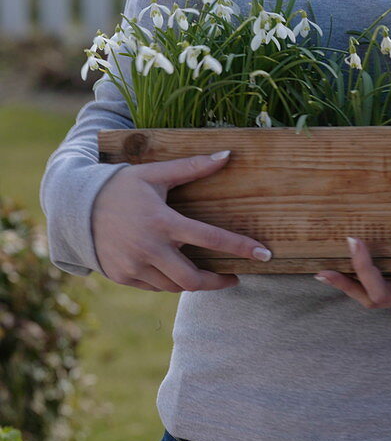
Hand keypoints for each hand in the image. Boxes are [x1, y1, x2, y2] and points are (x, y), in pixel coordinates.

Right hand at [91, 151, 272, 292]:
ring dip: (195, 282)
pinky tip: (178, 269)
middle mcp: (149, 249)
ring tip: (209, 273)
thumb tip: (228, 154)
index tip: (264, 256)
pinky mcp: (124, 277)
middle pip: (193, 279)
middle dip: (219, 282)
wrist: (77, 206)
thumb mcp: (156, 173)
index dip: (240, 248)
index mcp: (163, 222)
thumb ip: (193, 167)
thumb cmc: (122, 185)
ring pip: (174, 286)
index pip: (210, 239)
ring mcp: (135, 267)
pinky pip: (155, 287)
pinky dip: (170, 281)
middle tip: (236, 277)